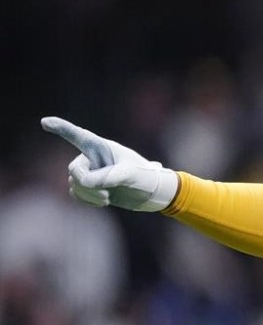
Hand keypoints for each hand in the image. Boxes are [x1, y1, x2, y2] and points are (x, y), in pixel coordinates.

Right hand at [41, 116, 177, 211]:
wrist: (154, 194)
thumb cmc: (146, 177)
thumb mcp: (129, 175)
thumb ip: (107, 177)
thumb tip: (84, 182)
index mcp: (102, 147)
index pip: (79, 136)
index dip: (61, 128)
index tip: (45, 122)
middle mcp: (93, 158)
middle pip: (74, 170)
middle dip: (86, 185)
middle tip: (107, 194)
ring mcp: (91, 172)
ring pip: (74, 184)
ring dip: (89, 195)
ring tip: (108, 198)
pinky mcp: (92, 187)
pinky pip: (76, 194)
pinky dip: (87, 200)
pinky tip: (103, 202)